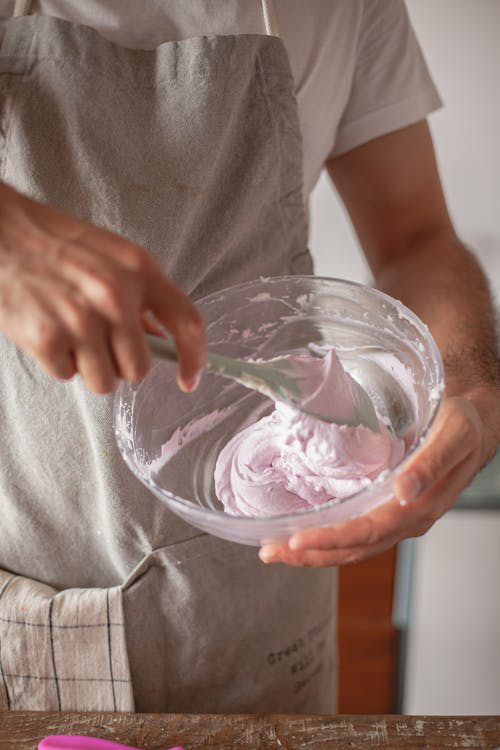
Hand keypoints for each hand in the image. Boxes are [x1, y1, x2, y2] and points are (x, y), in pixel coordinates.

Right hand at [0, 183, 205, 392]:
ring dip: (90, 368)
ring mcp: (81, 320)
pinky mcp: (47, 339)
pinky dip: (60, 362)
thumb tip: (162, 339)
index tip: (191, 379)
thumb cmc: (58, 245)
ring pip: (105, 382)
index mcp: (139, 271)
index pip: (186, 321)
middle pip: (140, 369)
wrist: (2, 235)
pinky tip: (51, 331)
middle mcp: (115, 296)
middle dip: (122, 364)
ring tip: (73, 334)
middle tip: (101, 341)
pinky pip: (68, 376)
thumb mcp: (113, 258)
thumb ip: (142, 297)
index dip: (195, 357)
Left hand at [259, 387, 499, 566]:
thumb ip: (430, 463)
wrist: (472, 423)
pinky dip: (326, 537)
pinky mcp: (386, 509)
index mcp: (421, 507)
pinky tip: (302, 533)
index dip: (333, 539)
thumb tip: (403, 491)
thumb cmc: (462, 425)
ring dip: (313, 551)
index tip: (298, 539)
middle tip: (270, 551)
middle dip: (310, 553)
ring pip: (352, 546)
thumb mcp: (453, 435)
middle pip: (354, 548)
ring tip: (275, 550)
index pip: (370, 532)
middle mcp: (407, 520)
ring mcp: (396, 518)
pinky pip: (354, 532)